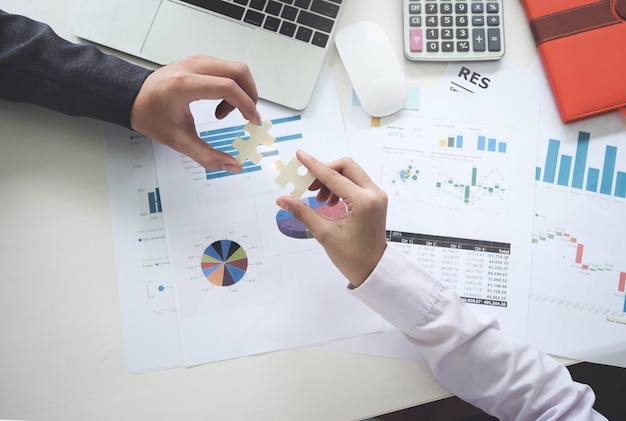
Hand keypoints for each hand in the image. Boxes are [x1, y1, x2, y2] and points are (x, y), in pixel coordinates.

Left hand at [130, 55, 261, 171]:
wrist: (134, 98)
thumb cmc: (151, 116)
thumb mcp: (178, 141)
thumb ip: (207, 156)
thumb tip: (232, 166)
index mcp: (184, 85)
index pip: (227, 86)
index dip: (246, 104)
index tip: (253, 120)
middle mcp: (192, 67)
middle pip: (238, 71)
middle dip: (250, 95)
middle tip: (247, 115)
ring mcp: (197, 61)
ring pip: (236, 69)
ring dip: (241, 92)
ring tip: (225, 112)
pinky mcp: (200, 61)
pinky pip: (227, 69)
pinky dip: (233, 86)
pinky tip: (220, 104)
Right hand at [276, 150, 387, 286]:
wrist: (374, 270)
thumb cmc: (352, 256)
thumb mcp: (324, 234)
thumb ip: (303, 212)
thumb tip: (282, 200)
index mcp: (363, 201)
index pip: (333, 176)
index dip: (314, 165)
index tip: (300, 156)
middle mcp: (373, 194)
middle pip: (346, 166)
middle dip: (324, 172)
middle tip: (309, 186)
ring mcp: (377, 196)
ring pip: (351, 173)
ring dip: (332, 180)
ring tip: (320, 200)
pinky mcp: (376, 200)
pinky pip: (356, 183)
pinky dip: (341, 186)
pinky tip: (330, 202)